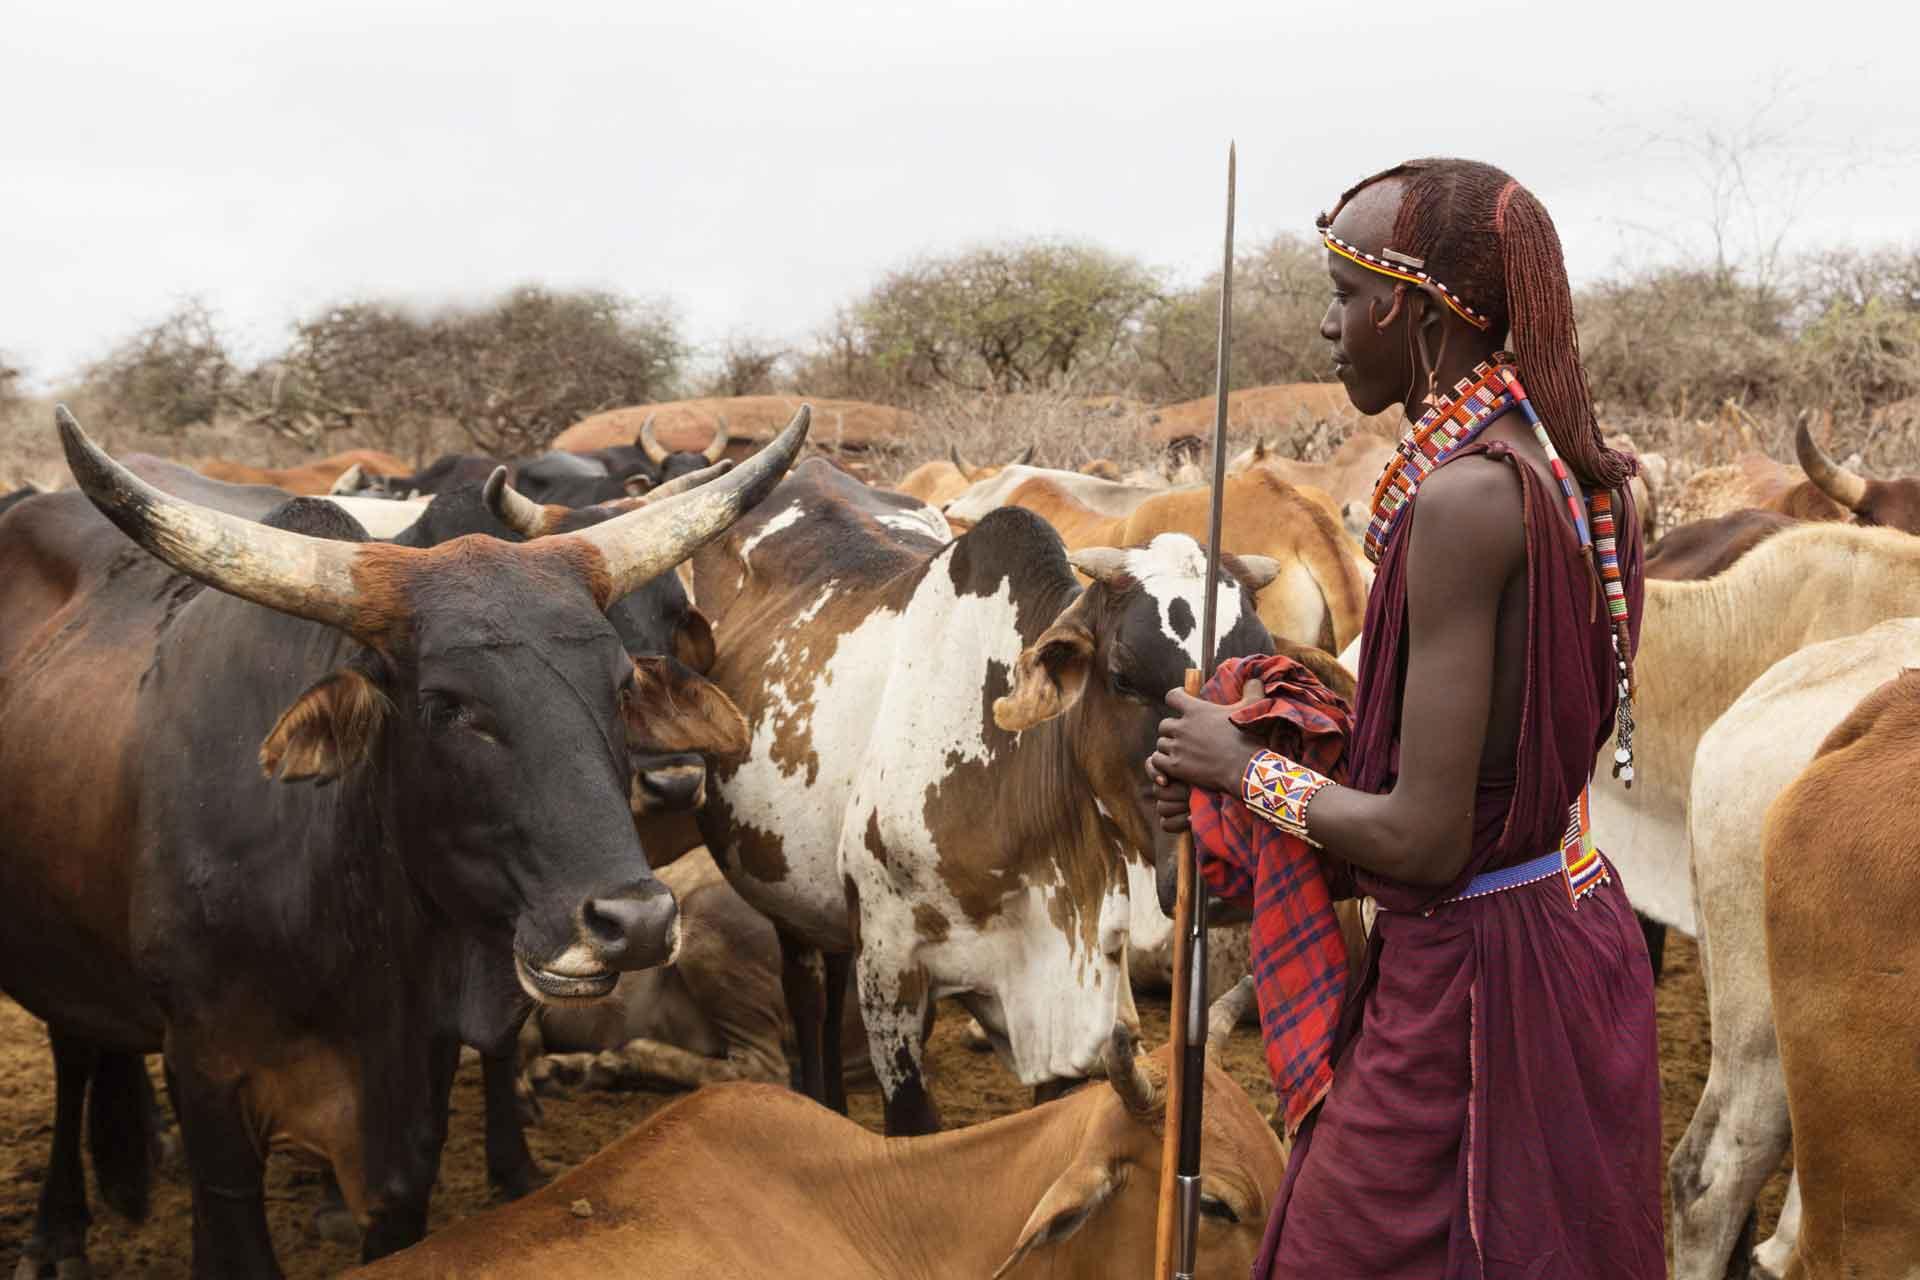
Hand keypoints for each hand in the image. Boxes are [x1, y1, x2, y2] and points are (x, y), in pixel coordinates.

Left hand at [1145, 679, 1266, 833]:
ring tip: (1181, 752)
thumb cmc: (1248, 738)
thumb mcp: (1253, 708)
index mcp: (1196, 710)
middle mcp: (1183, 726)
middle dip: (1172, 728)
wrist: (1245, 769)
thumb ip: (1252, 690)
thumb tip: (1254, 678)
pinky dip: (1162, 762)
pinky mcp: (1176, 766)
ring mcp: (1178, 747)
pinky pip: (1157, 760)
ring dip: (1169, 746)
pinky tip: (1173, 765)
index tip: (1181, 701)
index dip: (1175, 697)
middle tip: (1183, 735)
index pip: (1172, 696)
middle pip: (1164, 723)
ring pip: (1161, 743)